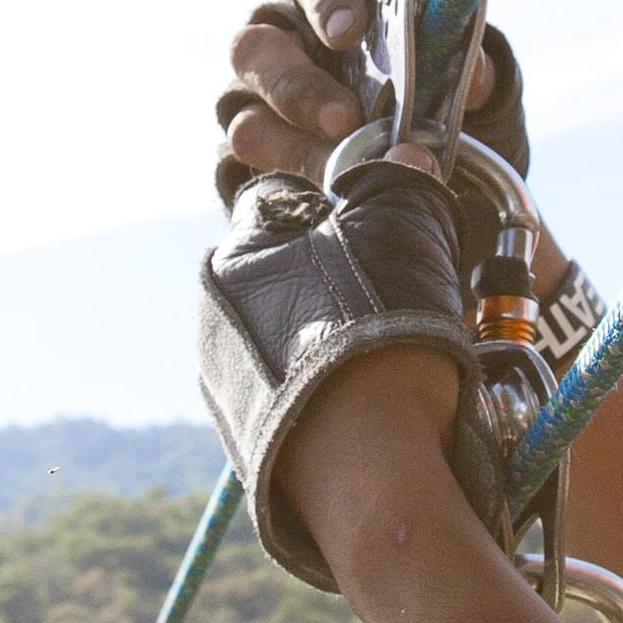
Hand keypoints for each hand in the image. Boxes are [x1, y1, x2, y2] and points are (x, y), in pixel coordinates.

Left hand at [196, 154, 511, 587]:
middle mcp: (214, 310)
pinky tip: (363, 411)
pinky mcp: (239, 436)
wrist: (370, 467)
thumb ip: (401, 180)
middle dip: (329, 279)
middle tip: (391, 305)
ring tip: (384, 365)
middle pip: (280, 271)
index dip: (340, 210)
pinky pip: (283, 395)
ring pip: (283, 336)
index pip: (282, 200)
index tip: (382, 237)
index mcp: (240, 248)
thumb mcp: (407, 228)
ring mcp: (221, 378)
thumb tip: (406, 155)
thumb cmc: (388, 333)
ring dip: (323, 339)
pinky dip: (318, 395)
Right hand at [214, 0, 528, 204]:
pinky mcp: (250, 145)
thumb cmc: (430, 95)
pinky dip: (284, 173)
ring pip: (243, 108)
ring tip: (340, 168)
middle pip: (258, 45)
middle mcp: (284, 39)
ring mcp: (257, 95)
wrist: (415, 157)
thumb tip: (476, 76)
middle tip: (347, 120)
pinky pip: (245, 159)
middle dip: (301, 86)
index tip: (350, 32)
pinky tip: (322, 190)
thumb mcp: (459, 79)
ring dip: (292, 141)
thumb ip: (466, 68)